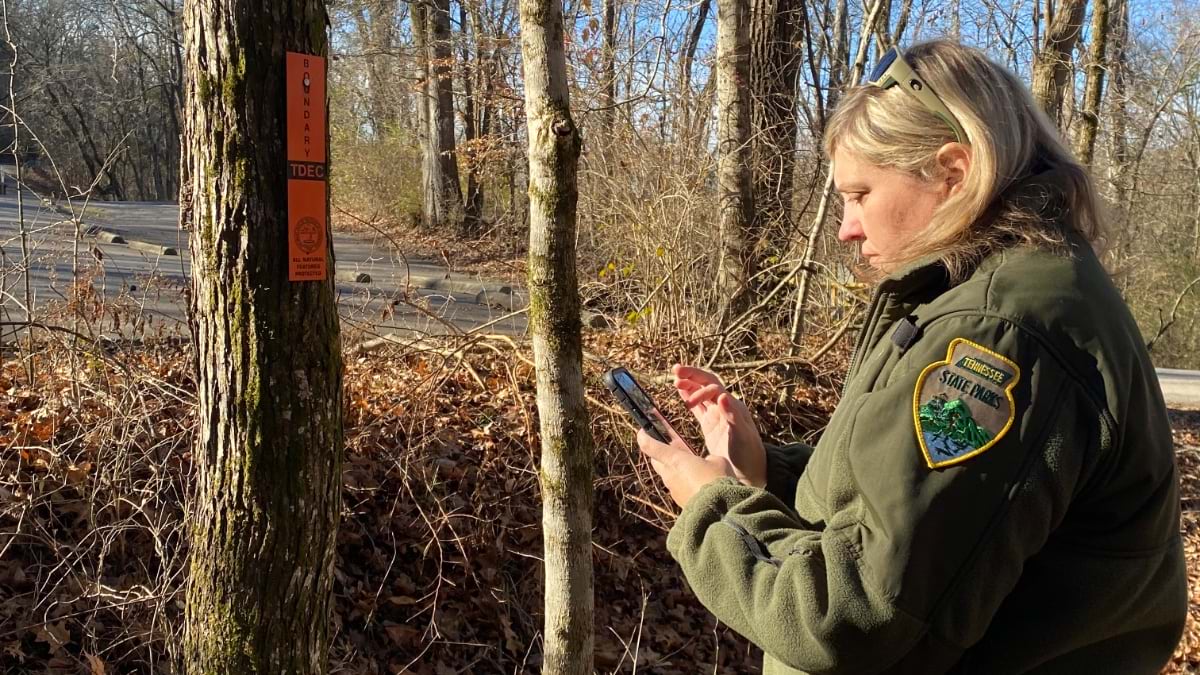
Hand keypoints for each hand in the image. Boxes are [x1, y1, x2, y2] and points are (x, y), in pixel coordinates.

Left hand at [637, 423, 736, 508]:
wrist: (718, 510)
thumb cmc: (716, 481)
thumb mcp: (716, 461)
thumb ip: (708, 458)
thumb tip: (707, 462)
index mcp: (674, 459)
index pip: (649, 446)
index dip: (643, 436)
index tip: (642, 431)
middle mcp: (669, 474)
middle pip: (656, 460)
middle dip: (661, 452)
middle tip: (672, 447)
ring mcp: (673, 489)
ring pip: (667, 474)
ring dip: (674, 468)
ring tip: (689, 465)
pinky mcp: (679, 500)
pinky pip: (677, 487)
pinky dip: (682, 482)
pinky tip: (696, 482)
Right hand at [673, 364, 766, 487]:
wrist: (750, 471)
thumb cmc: (748, 454)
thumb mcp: (742, 436)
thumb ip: (732, 415)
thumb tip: (721, 395)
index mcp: (732, 406)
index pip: (713, 388)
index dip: (699, 390)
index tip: (687, 403)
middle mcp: (724, 407)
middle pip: (706, 384)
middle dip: (692, 375)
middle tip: (676, 370)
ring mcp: (716, 415)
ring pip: (701, 393)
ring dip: (689, 384)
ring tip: (675, 379)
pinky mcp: (710, 425)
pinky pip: (698, 407)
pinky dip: (689, 397)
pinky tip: (680, 392)